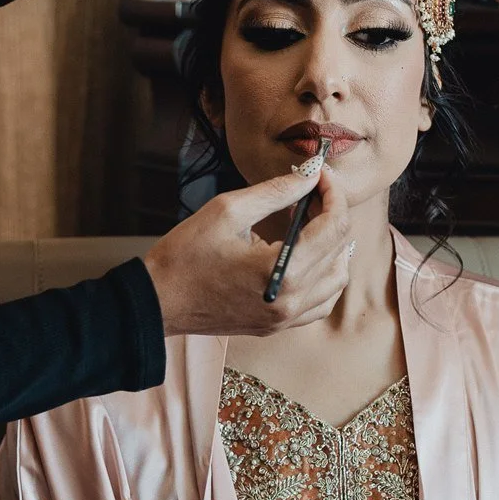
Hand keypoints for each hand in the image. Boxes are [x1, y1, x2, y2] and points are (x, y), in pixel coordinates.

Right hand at [143, 164, 350, 338]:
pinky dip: (324, 276)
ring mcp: (286, 318)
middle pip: (340, 249)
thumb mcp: (228, 210)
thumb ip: (277, 191)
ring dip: (334, 246)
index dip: (333, 192)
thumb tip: (310, 174)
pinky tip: (307, 256)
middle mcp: (292, 300)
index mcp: (283, 270)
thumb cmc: (185, 255)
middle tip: (313, 190)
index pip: (333, 226)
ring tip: (311, 221)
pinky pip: (320, 303)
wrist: (158, 301)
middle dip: (333, 212)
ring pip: (337, 279)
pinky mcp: (277, 326)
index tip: (319, 173)